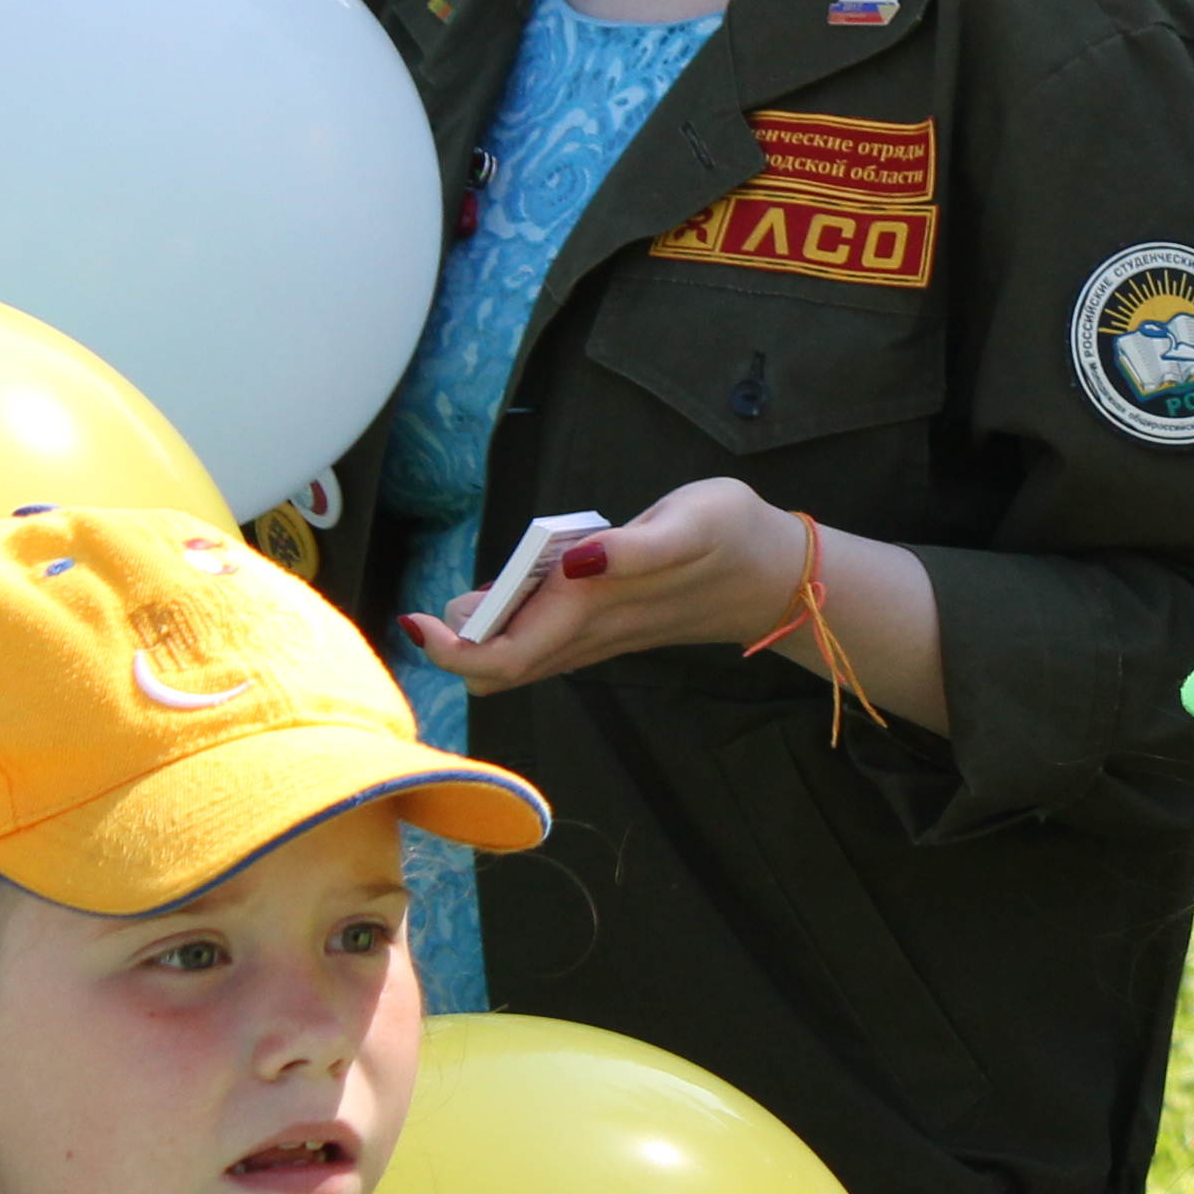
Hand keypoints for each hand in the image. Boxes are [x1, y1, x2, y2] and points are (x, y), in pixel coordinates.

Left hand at [403, 478, 951, 729]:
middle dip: (454, 645)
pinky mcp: (604, 624)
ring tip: (472, 591)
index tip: (418, 621)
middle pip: (498, 668)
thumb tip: (576, 557)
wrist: (775, 573)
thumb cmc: (732, 538)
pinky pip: (538, 641)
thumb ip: (633, 547)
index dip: (453, 650)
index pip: (504, 658)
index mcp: (594, 609)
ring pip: (516, 659)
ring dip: (477, 636)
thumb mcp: (690, 524)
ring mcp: (594, 634)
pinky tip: (508, 587)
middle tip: (436, 604)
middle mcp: (586, 632)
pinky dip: (505, 623)